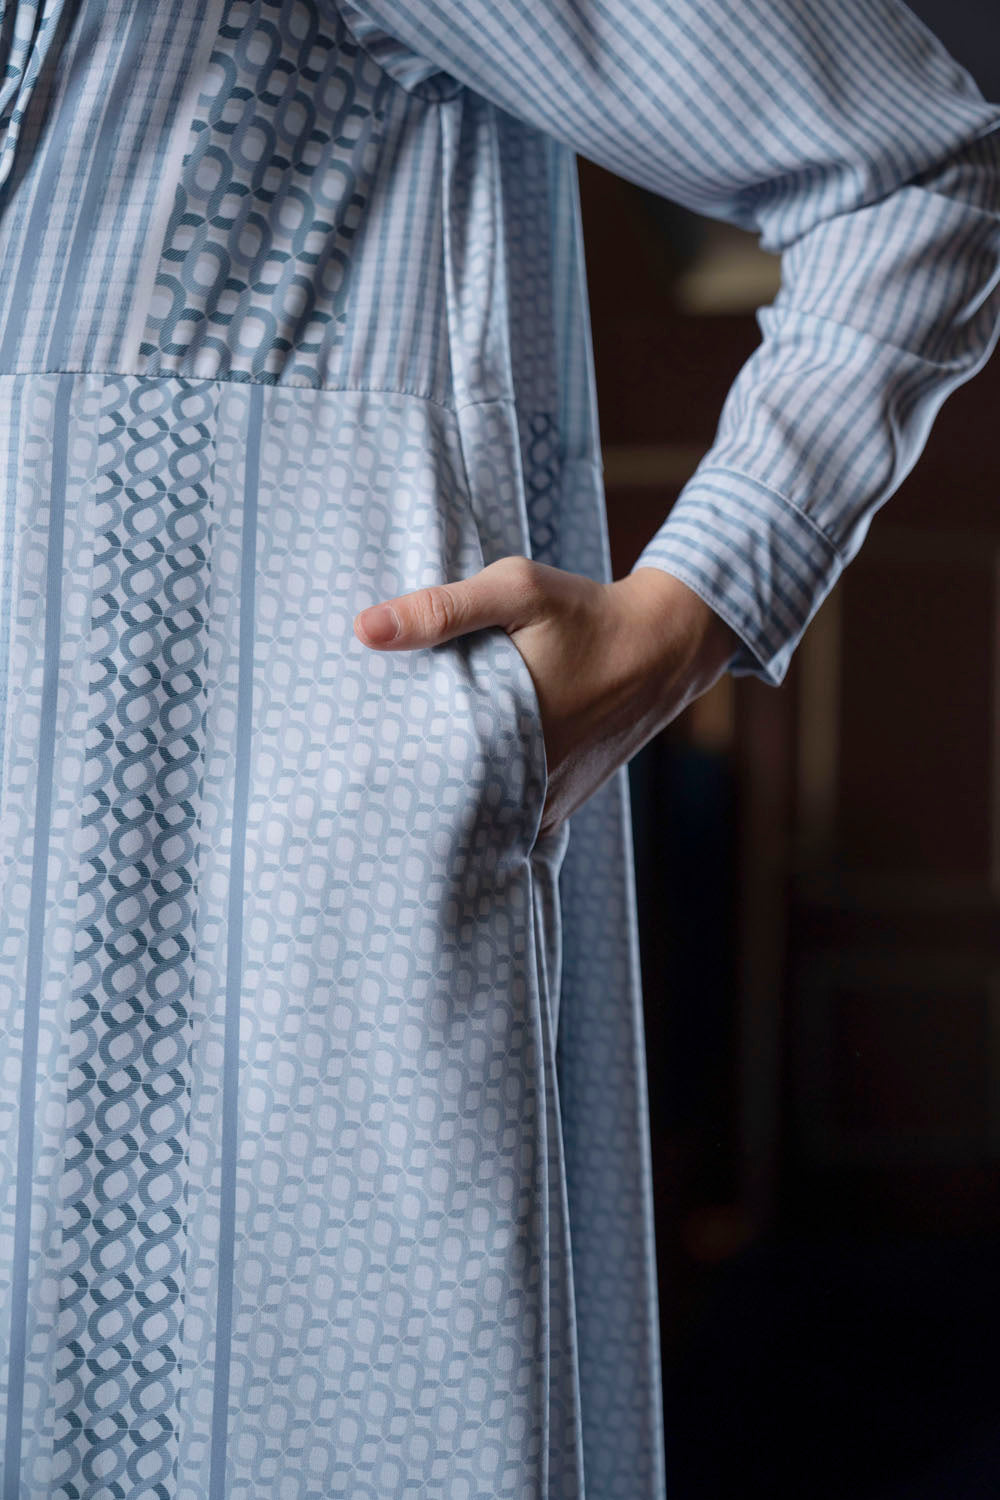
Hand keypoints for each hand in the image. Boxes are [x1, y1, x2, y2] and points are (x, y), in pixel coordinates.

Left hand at [354, 557, 738, 838]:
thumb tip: (364, 629)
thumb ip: (443, 609)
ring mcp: (549, 799)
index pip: (428, 771)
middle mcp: (532, 779)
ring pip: (479, 816)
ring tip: (394, 784)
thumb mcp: (517, 590)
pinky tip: (450, 787)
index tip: (348, 759)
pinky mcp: (562, 803)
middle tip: (358, 774)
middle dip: (407, 791)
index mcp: (512, 732)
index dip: (386, 768)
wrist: (664, 646)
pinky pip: (509, 818)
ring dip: (445, 802)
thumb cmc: (586, 613)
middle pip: (447, 802)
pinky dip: (481, 807)